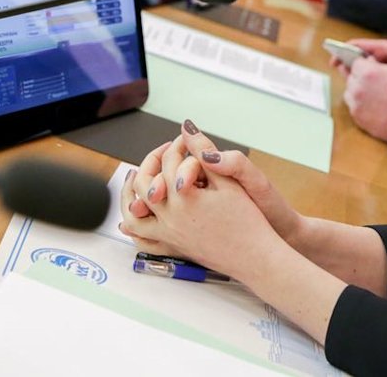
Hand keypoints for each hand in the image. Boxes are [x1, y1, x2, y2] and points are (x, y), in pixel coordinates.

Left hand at [120, 120, 305, 249]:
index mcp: (183, 198)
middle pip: (144, 183)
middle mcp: (169, 218)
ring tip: (136, 178)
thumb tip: (187, 129)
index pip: (169, 162)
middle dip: (150, 163)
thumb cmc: (247, 222)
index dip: (177, 146)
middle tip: (164, 153)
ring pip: (135, 213)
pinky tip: (136, 217)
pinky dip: (134, 226)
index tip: (186, 140)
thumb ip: (205, 152)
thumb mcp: (229, 181)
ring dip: (132, 193)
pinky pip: (143, 239)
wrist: (255, 258)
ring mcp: (168, 235)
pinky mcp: (174, 247)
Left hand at [343, 58, 386, 141]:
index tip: (370, 67)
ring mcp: (356, 103)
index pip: (356, 62)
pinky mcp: (356, 116)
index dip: (364, 64)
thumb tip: (369, 62)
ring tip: (373, 94)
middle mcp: (358, 87)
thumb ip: (377, 65)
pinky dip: (359, 104)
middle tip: (373, 82)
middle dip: (360, 77)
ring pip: (349, 92)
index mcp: (367, 72)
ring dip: (357, 91)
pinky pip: (352, 106)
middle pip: (351, 77)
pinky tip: (371, 104)